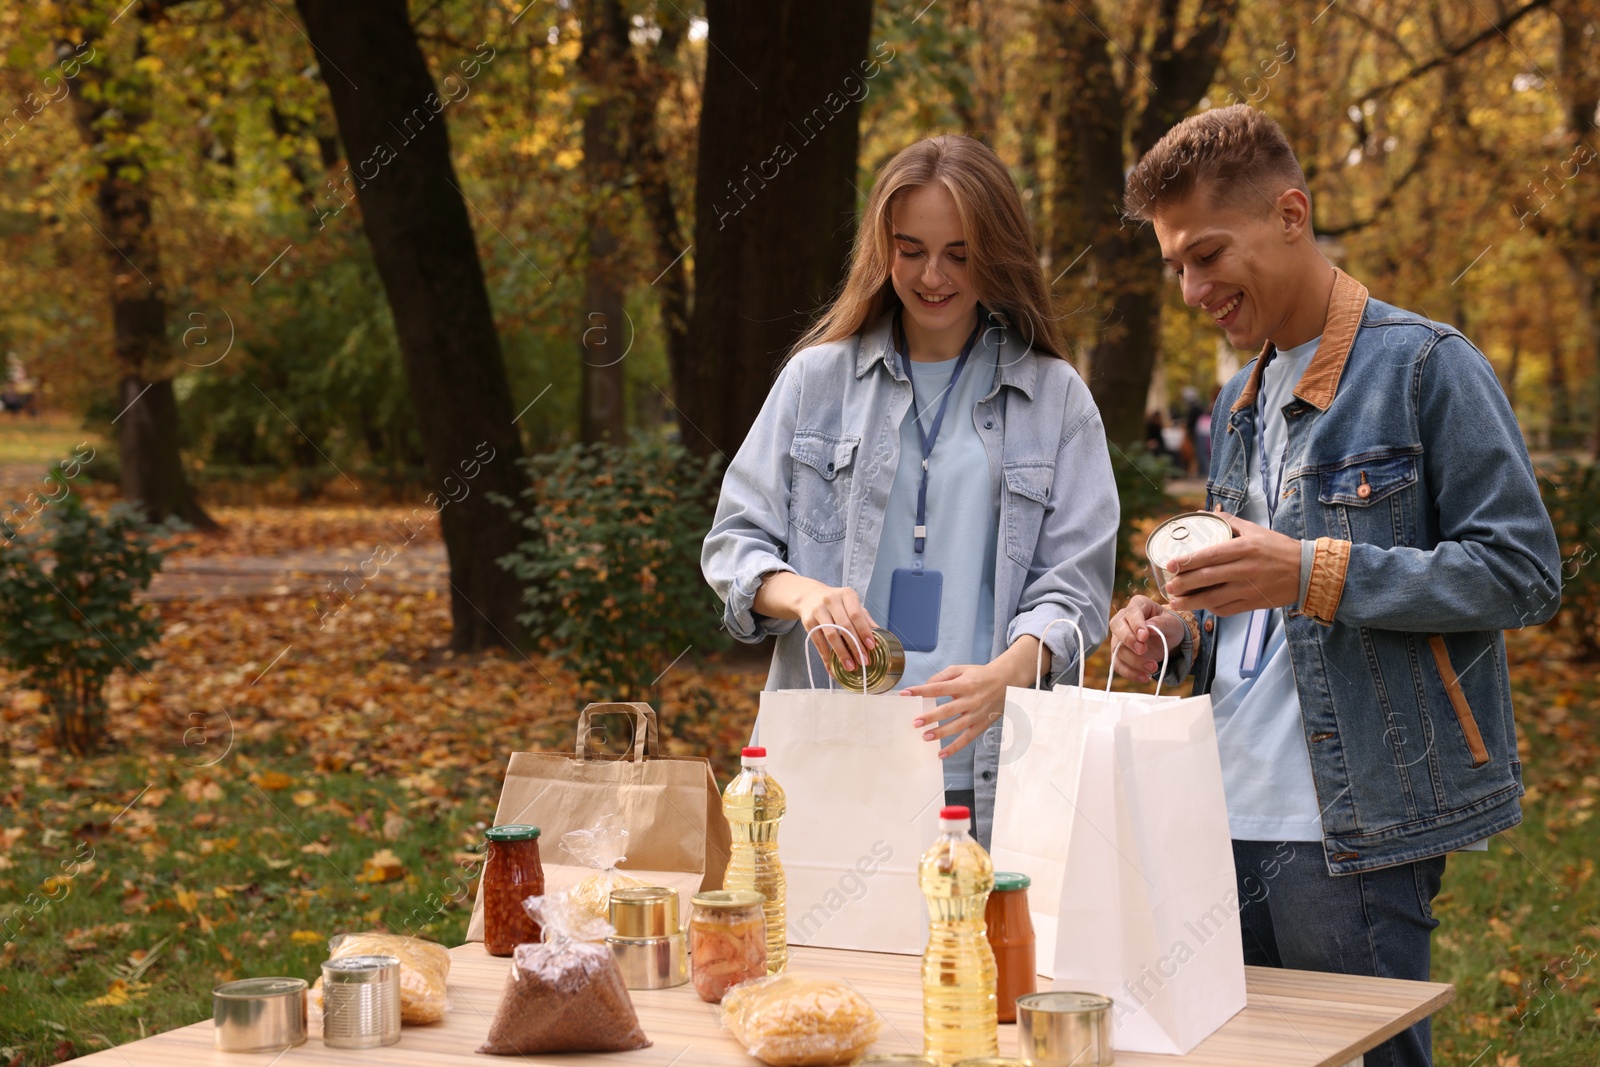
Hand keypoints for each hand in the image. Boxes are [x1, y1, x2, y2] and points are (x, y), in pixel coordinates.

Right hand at [793, 580, 878, 671]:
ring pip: (832, 635)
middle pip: (845, 626)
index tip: (871, 647)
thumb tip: (880, 635)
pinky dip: (825, 657)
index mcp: (846, 595)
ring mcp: (818, 610)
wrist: (809, 596)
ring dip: (842, 653)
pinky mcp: (808, 621)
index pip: (857, 615)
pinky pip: (818, 642)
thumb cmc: (836, 603)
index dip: (864, 631)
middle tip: (863, 661)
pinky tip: (831, 667)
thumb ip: (864, 618)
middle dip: (855, 646)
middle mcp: (831, 600)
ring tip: (850, 666)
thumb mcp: (851, 604)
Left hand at [901, 662, 1009, 756]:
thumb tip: (926, 686)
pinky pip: (967, 738)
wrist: (1006, 682)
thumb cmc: (979, 675)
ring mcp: (976, 714)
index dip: (922, 691)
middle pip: (948, 710)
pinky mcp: (981, 725)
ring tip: (925, 737)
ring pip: (957, 726)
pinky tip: (941, 753)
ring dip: (941, 733)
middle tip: (915, 722)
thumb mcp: (961, 669)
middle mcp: (971, 700)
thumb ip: (942, 676)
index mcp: (964, 684)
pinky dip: (955, 747)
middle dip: (931, 717)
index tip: (906, 693)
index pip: (939, 688)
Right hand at [1109, 595, 1186, 681]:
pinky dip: (1129, 673)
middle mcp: (1124, 618)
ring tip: (1152, 667)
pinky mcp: (1119, 653)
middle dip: (1128, 640)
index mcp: (1138, 605)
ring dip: (1133, 661)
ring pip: (1117, 648)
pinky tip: (1144, 677)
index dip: (1136, 624)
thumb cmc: (1169, 627)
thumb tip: (1149, 627)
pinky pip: (1117, 664)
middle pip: (1116, 627)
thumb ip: (1162, 624)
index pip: (1132, 612)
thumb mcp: (1173, 624)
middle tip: (1143, 650)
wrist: (1168, 640)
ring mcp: (1119, 636)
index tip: (1144, 636)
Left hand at [1166, 511, 1301, 615]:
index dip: (1187, 561)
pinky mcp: (1252, 604)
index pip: (1210, 555)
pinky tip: (1200, 606)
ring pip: (1213, 599)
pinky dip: (1210, 609)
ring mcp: (1248, 589)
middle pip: (1207, 578)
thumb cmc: (1278, 548)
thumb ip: (1229, 522)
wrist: (1307, 571)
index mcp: (1244, 548)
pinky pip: (1226, 609)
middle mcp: (1245, 569)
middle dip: (1183, 584)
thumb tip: (1203, 514)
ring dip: (1191, 602)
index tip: (1170, 565)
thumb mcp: (1255, 529)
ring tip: (1175, 601)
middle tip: (1167, 586)